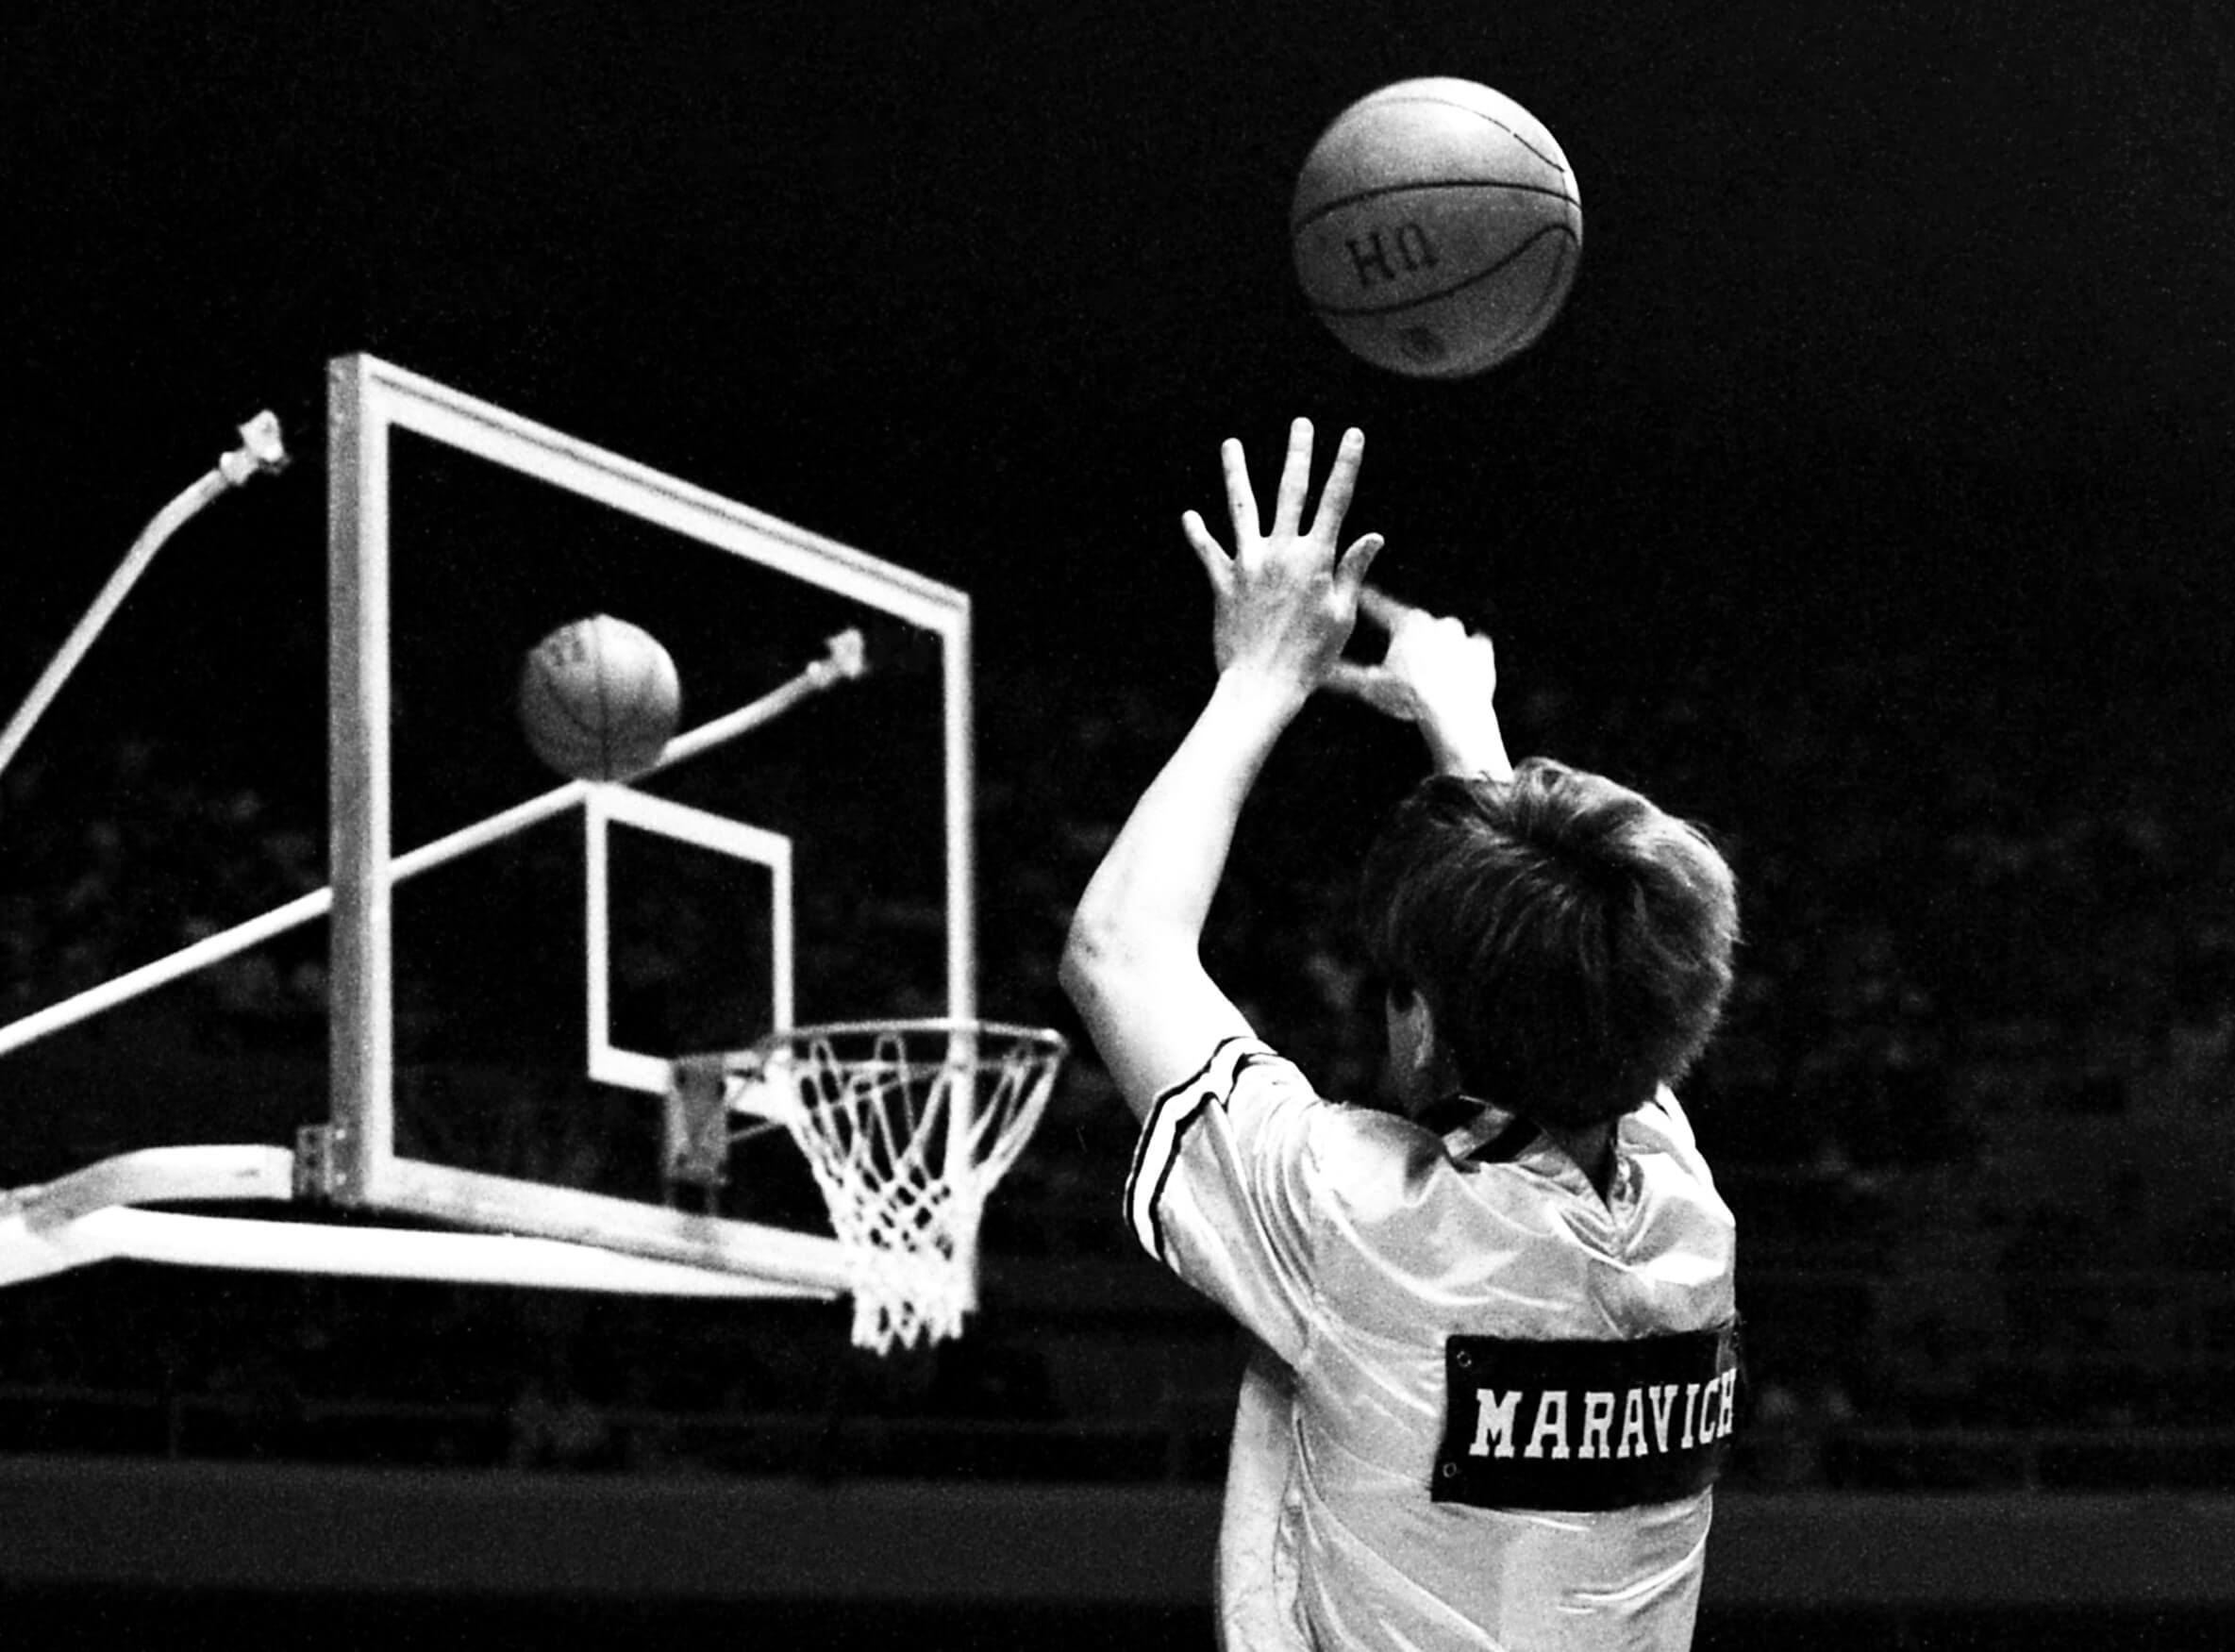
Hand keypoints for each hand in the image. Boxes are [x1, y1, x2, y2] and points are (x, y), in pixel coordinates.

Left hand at [1182, 419, 1383, 698]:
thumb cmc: (1310, 658)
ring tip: (1230, 444)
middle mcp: (1279, 552)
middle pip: (1290, 492)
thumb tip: (1373, 535)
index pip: (1335, 502)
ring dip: (1235, 473)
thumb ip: (1351, 570)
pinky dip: (1198, 534)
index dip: (1346, 465)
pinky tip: (1190, 516)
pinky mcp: (1223, 582)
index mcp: (1314, 559)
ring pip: (1241, 508)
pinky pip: (1208, 552)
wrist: (1262, 686)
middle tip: (1301, 423)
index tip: (1353, 434)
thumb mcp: (1341, 615)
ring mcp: (1248, 564)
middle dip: (1299, 454)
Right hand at [1327, 589, 1511, 777]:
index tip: (1360, 591)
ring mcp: (1462, 636)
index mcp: (1407, 623)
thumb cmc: (1408, 697)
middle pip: (1415, 626)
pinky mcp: (1482, 654)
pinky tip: (1458, 672)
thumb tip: (1316, 672)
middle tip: (1401, 659)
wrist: (1454, 713)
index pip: (1380, 607)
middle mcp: (1436, 622)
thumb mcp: (1369, 686)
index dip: (1367, 601)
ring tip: (1430, 671)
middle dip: (1408, 640)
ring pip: (1445, 637)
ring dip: (1437, 649)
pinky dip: (1465, 658)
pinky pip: (1473, 651)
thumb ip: (1342, 676)